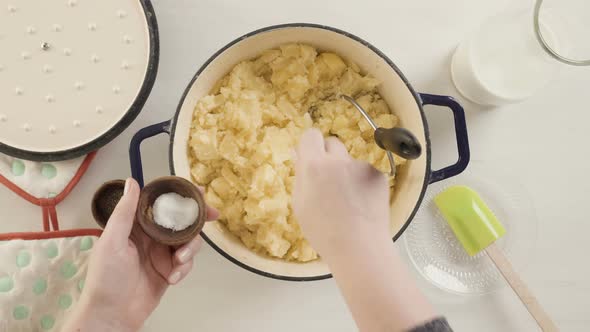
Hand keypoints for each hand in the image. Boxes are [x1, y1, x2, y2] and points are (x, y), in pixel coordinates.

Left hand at [63, 178, 218, 331]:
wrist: (112, 315)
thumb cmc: (105, 280)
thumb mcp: (112, 241)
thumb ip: (125, 212)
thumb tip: (132, 183)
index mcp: (135, 225)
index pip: (160, 203)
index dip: (179, 194)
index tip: (195, 190)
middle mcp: (150, 237)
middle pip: (180, 219)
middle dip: (197, 217)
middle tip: (211, 214)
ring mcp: (161, 254)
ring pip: (188, 240)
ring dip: (190, 248)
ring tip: (180, 260)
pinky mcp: (169, 270)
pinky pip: (186, 262)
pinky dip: (184, 268)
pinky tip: (172, 277)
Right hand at [292, 129, 390, 260]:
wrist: (360, 247)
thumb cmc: (322, 231)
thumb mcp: (300, 204)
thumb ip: (301, 175)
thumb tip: (299, 155)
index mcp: (314, 165)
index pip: (311, 135)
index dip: (310, 145)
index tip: (310, 157)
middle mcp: (338, 159)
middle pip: (332, 143)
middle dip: (328, 156)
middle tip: (328, 179)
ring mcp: (361, 166)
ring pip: (349, 162)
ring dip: (346, 173)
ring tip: (348, 201)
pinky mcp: (378, 175)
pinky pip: (365, 173)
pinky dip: (362, 184)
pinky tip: (362, 204)